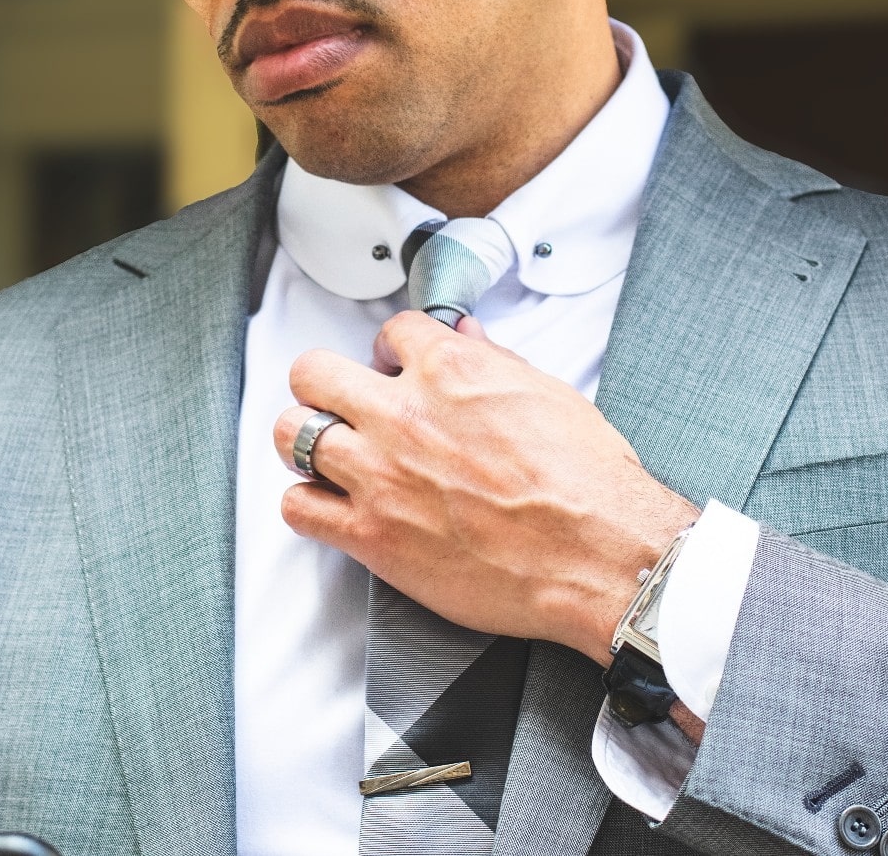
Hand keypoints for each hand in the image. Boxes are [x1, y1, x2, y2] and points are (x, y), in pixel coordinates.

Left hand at [274, 311, 698, 666]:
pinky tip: (334, 507)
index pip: (388, 333)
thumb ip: (493, 360)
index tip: (394, 372)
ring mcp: (379, 474)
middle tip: (344, 406)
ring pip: (292, 435)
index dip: (390, 353)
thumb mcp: (548, 395)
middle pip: (314, 373)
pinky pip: (298, 507)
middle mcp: (403, 414)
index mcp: (450, 370)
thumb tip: (466, 334)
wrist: (596, 555)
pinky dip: (308, 505)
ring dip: (308, 442)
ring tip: (333, 457)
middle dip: (326, 384)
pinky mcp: (371, 535)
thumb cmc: (586, 482)